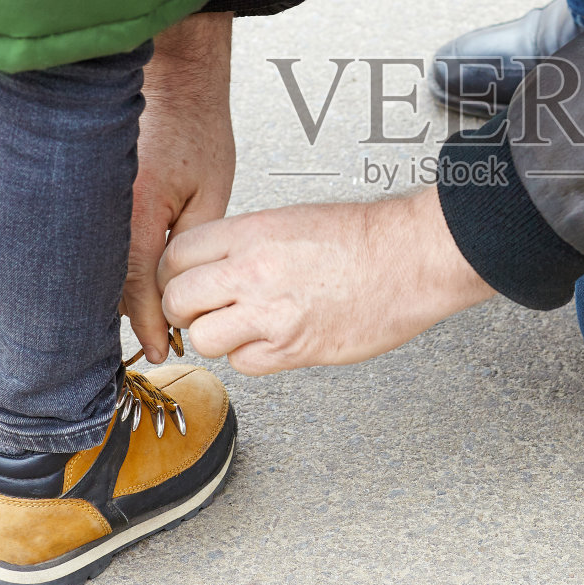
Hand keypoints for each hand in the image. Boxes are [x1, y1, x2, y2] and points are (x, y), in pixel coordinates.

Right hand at [122, 12, 235, 363]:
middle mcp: (102, 204)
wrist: (172, 77)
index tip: (163, 348)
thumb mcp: (211, 191)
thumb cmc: (196, 124)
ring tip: (141, 318)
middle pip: (106, 283)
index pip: (136, 286)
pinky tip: (121, 279)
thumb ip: (193, 244)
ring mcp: (87, 196)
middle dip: (128, 316)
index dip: (150, 323)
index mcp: (136, 206)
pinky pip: (89, 241)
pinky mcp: (84, 189)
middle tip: (152, 341)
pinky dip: (104, 265)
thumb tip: (180, 290)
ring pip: (94, 265)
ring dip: (114, 292)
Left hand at [159, 188, 494, 374]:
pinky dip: (250, 356)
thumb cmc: (364, 238)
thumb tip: (213, 265)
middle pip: (178, 299)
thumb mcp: (292, 220)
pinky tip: (270, 339)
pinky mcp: (292, 349)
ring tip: (238, 326)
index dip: (173, 272)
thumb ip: (246, 243)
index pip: (177, 255)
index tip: (181, 281)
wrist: (410, 260)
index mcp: (252, 233)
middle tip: (200, 309)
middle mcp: (254, 272)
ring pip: (203, 339)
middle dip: (183, 308)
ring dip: (215, 337)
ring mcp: (271, 314)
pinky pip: (244, 363)